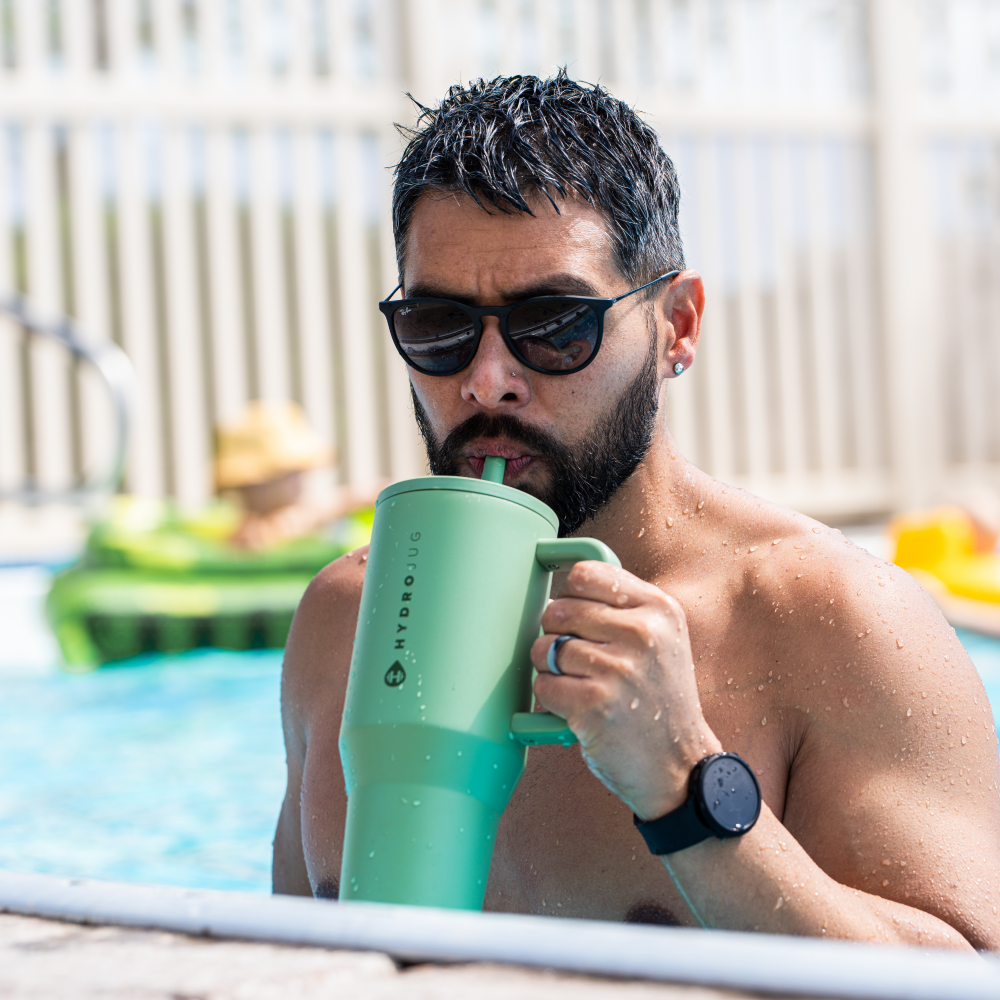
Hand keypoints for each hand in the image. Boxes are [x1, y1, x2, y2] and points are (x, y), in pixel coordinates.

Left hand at [530, 561, 721, 819]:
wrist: (679, 765)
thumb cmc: (659, 698)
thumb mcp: (662, 639)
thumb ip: (621, 607)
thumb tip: (559, 587)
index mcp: (658, 609)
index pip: (584, 573)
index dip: (569, 595)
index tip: (576, 615)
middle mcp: (642, 634)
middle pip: (558, 610)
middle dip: (556, 634)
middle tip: (577, 659)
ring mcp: (618, 670)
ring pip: (545, 648)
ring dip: (550, 669)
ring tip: (578, 684)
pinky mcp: (595, 705)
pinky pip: (544, 685)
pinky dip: (550, 698)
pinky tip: (576, 707)